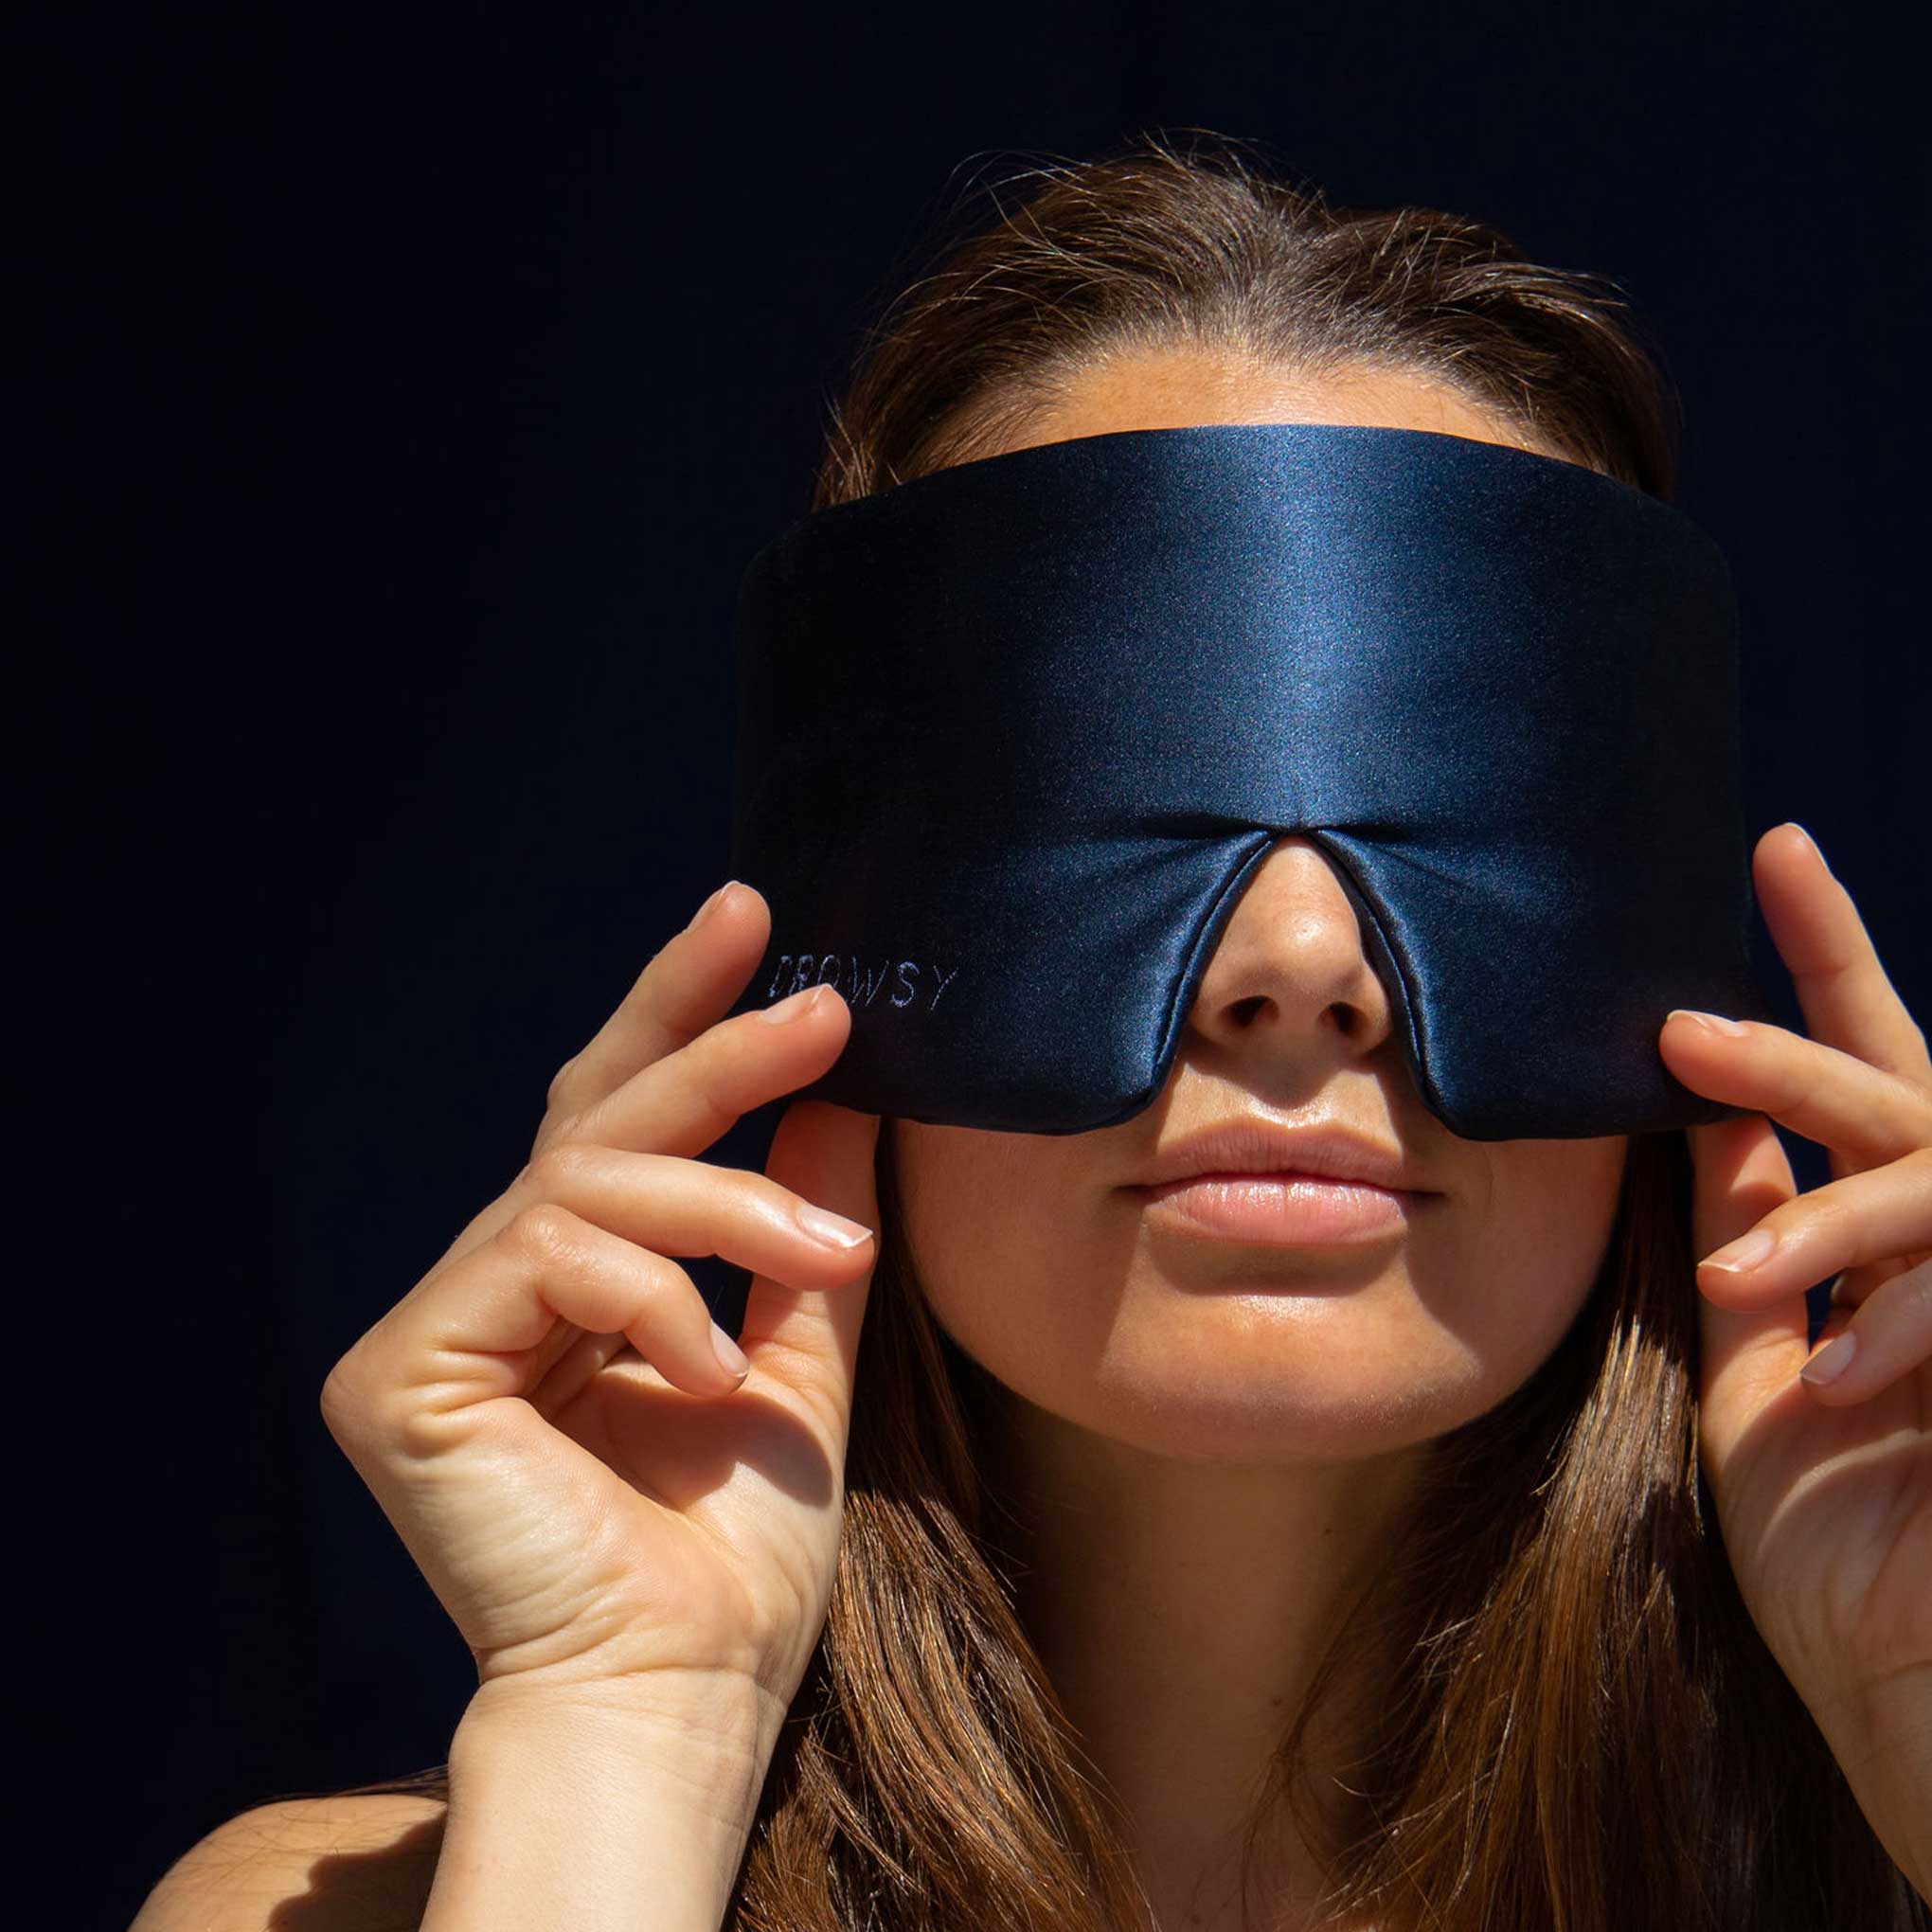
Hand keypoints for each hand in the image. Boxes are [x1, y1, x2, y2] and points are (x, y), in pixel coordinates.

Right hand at [320, 881, 881, 1772]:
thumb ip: (808, 1217)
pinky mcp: (400, 1374)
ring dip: (727, 1201)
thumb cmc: (740, 1554)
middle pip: (595, 1118)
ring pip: (586, 1182)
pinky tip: (709, 1368)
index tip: (752, 919)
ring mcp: (442, 1325)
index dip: (681, 1015)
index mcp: (582, 1282)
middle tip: (820, 1003)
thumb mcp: (803, 1349)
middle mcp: (499, 1286)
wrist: (686, 1693)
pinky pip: (540, 1260)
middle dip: (712, 1046)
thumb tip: (843, 1088)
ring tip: (827, 1260)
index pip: (622, 1117)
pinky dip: (650, 1297)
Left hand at [1657, 821, 1931, 1895]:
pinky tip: (1853, 1373)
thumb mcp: (1751, 1370)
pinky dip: (1911, 1316)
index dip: (1826, 956)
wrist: (1903, 1689)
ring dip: (1837, 1213)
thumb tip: (1696, 1119)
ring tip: (1745, 1282)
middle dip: (1797, 1057)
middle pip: (1901, 1098)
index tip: (1773, 849)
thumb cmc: (1833, 1538)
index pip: (1866, 1069)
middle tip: (1680, 1034)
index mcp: (1886, 1241)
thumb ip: (1745, 1240)